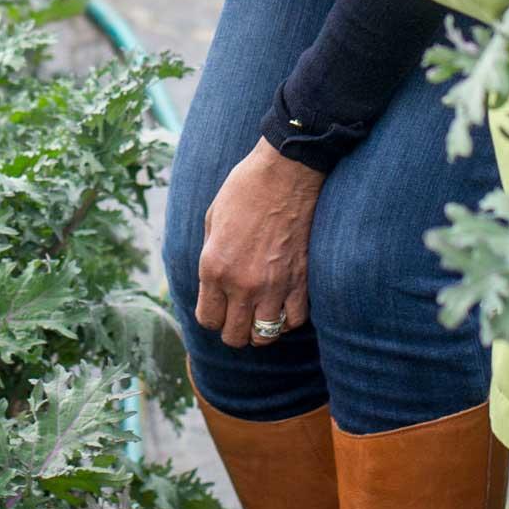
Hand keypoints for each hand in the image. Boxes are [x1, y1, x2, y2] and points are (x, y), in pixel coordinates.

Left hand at [195, 139, 323, 348]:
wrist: (285, 173)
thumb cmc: (245, 189)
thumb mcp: (211, 220)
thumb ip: (209, 257)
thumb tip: (211, 283)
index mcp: (214, 268)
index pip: (208, 319)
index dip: (212, 316)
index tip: (218, 306)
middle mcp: (242, 284)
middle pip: (235, 335)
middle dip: (233, 329)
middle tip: (239, 314)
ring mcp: (274, 286)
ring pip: (264, 335)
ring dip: (260, 329)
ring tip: (260, 314)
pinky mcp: (301, 282)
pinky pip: (294, 321)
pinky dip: (287, 319)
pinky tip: (283, 305)